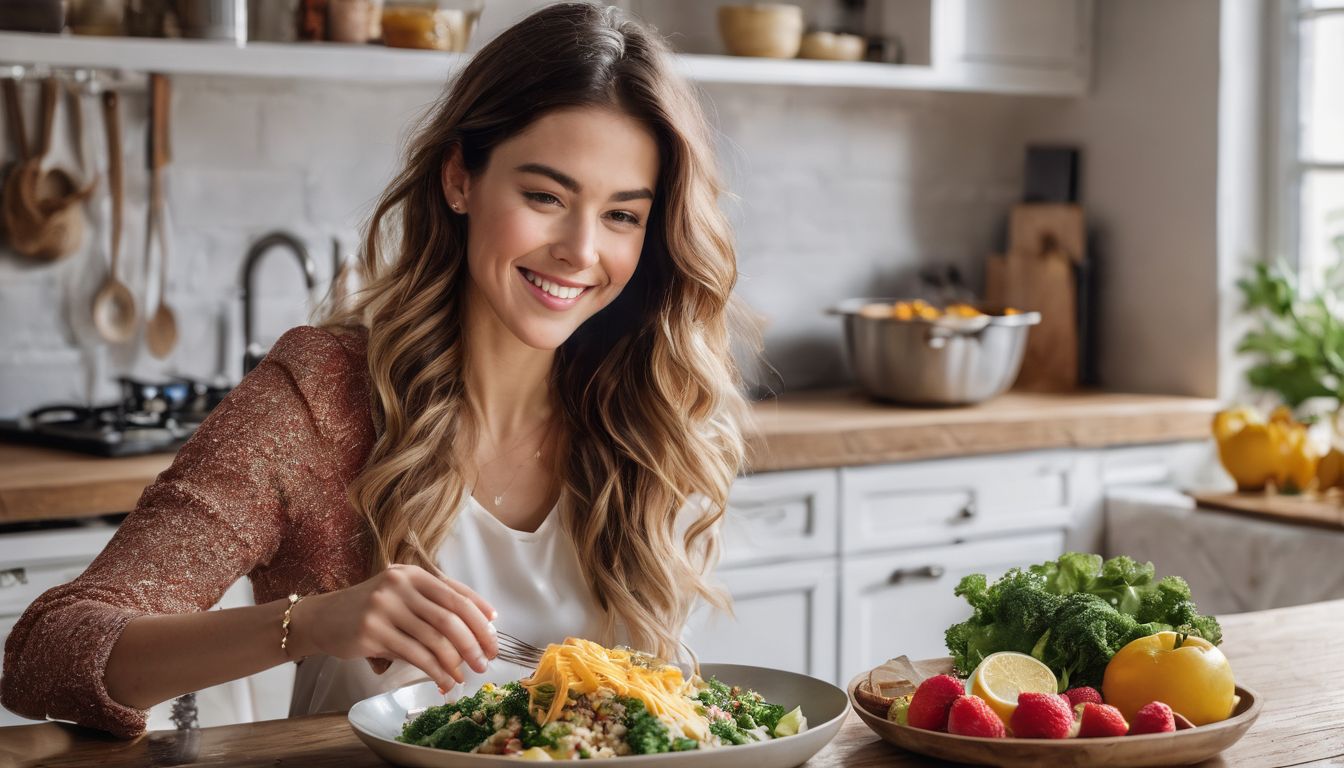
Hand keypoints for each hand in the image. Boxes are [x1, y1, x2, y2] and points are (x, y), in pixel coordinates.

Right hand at [290, 564, 497, 689]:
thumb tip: (480, 623)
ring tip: (467, 675)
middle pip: (450, 615)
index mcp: (412, 573)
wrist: (321, 618)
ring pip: (434, 638)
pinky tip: (444, 680)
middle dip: (474, 641)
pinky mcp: (372, 632)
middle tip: (487, 660)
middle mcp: (400, 585)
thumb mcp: (401, 596)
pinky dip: (435, 670)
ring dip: (456, 661)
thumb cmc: (369, 610)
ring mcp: (384, 607)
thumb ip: (433, 604)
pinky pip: (414, 655)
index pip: (456, 593)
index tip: (494, 635)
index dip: (480, 615)